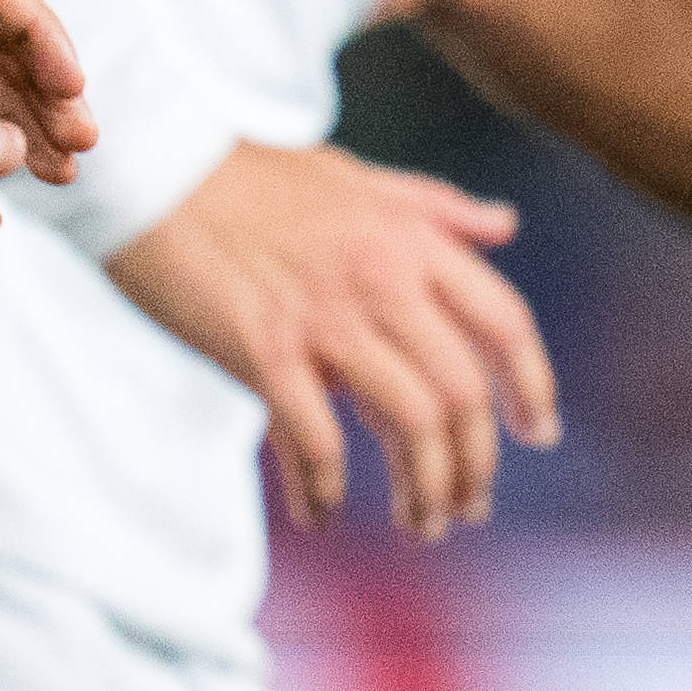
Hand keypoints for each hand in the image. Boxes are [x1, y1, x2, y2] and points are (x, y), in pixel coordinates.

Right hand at [110, 134, 565, 537]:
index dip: (533, 386)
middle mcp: (383, 278)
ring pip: (410, 423)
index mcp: (413, 238)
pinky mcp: (263, 350)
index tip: (537, 435)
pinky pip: (316, 439)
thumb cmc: (251, 176)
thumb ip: (436, 208)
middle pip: (463, 392)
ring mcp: (325, 316)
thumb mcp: (359, 178)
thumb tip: (505, 227)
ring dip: (422, 489)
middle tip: (468, 507)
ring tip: (419, 522)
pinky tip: (320, 515)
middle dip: (474, 464)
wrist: (154, 168)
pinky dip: (325, 489)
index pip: (505, 323)